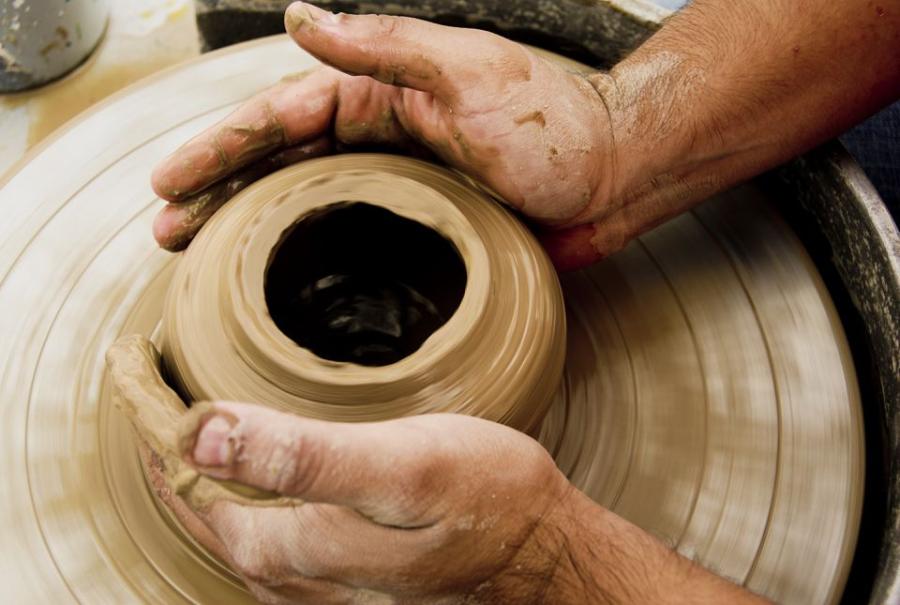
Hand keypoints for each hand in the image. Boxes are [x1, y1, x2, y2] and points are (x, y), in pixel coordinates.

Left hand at [107, 336, 768, 603]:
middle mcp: (292, 574)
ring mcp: (317, 577)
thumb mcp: (401, 470)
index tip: (137, 368)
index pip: (188, 483)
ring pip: (230, 522)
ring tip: (189, 423)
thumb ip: (304, 456)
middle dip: (167, 449)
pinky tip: (258, 468)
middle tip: (151, 389)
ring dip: (200, 473)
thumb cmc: (486, 502)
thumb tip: (205, 434)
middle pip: (200, 508)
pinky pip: (266, 528)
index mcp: (291, 545)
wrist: (543, 549)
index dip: (155, 424)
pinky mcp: (344, 565)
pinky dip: (243, 491)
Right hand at [151, 2, 625, 269]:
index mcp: (381, 95)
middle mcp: (379, 139)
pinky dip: (308, 259)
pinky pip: (349, 243)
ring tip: (201, 255)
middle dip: (217, 190)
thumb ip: (383, 48)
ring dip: (249, 226)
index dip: (222, 145)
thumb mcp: (467, 73)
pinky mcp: (420, 230)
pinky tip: (282, 283)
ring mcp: (396, 187)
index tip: (171, 177)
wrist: (612, 179)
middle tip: (167, 227)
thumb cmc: (554, 126)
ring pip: (304, 206)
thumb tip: (297, 16)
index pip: (282, 117)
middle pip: (279, 164)